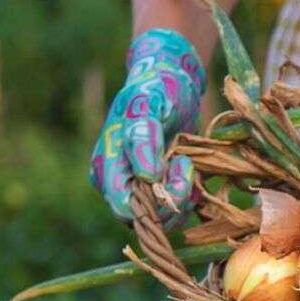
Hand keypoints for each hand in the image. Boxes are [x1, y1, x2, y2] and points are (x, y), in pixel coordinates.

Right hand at [89, 28, 205, 228]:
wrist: (171, 83)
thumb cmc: (155, 89)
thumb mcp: (147, 104)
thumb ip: (143, 137)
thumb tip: (147, 176)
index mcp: (107, 166)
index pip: (123, 206)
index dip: (151, 200)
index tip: (171, 168)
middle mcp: (121, 183)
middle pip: (147, 217)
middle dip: (172, 197)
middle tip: (184, 163)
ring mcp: (141, 189)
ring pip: (165, 217)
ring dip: (184, 195)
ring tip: (186, 162)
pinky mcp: (162, 189)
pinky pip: (179, 209)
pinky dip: (192, 194)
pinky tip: (192, 169)